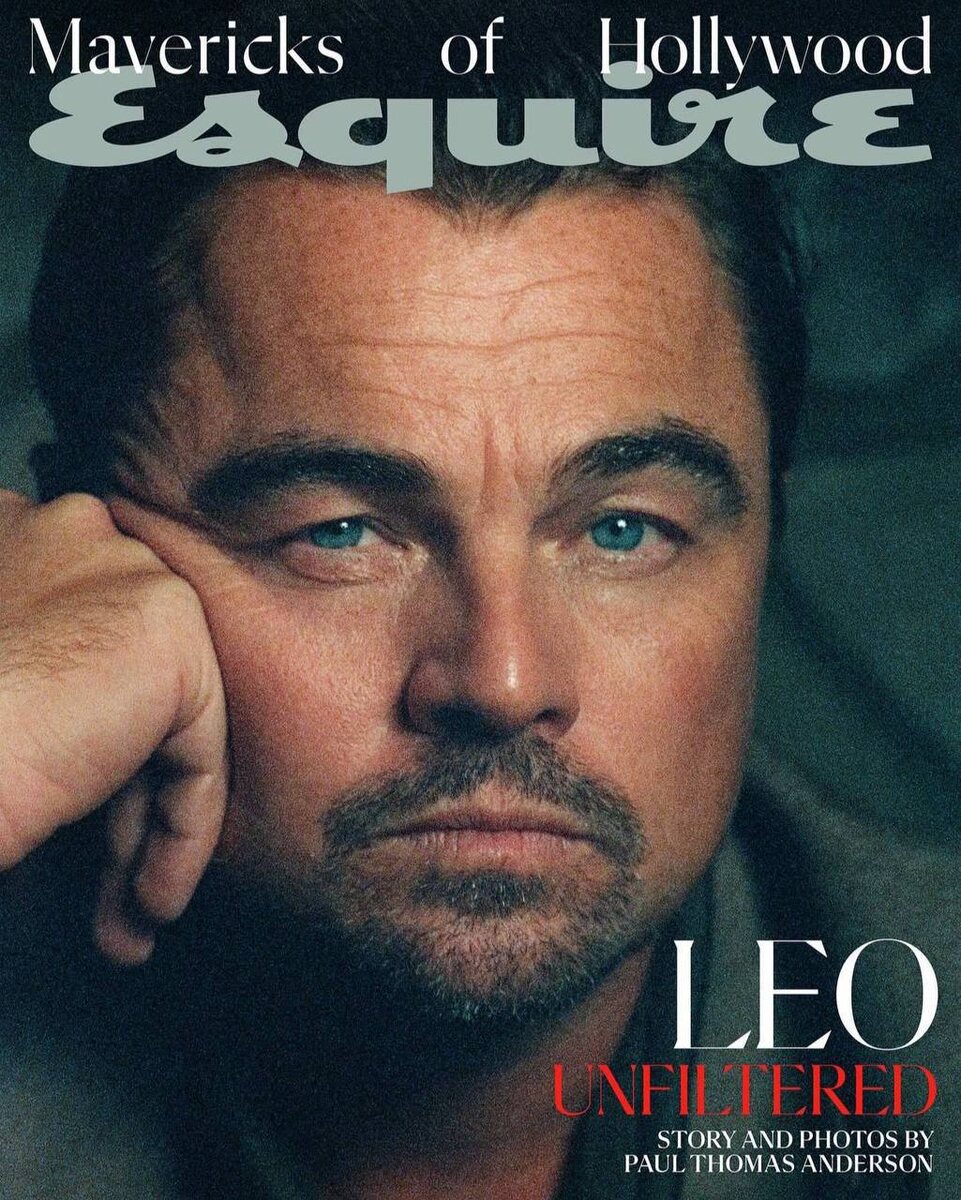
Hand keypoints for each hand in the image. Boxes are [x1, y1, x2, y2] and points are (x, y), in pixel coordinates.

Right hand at [0, 490, 227, 964]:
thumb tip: (76, 728)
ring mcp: (130, 577)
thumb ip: (34, 663)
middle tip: (103, 881)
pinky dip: (179, 834)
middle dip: (119, 795)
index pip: (81, 645)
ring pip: (164, 727)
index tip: (59, 804)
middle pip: (127, 686)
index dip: (79, 736)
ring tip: (127, 913)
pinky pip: (195, 754)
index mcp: (15, 535)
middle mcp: (76, 535)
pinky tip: (150, 901)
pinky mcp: (170, 640)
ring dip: (146, 830)